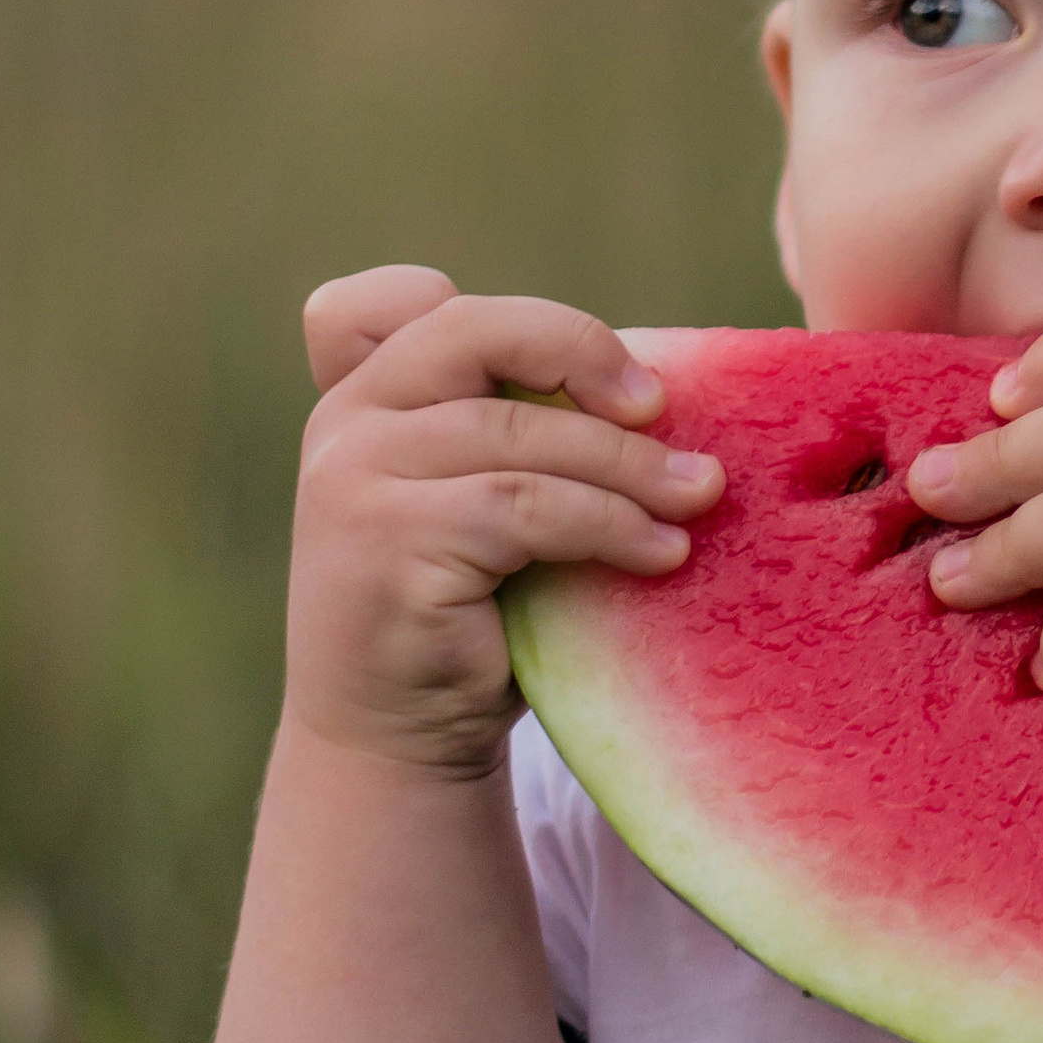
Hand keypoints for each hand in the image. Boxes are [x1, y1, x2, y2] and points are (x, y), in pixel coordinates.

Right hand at [285, 266, 724, 774]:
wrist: (395, 742)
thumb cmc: (465, 615)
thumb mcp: (480, 502)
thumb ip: (517, 432)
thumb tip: (666, 388)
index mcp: (361, 398)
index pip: (388, 300)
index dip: (494, 313)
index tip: (607, 376)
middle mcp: (344, 424)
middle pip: (472, 331)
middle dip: (582, 353)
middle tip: (664, 407)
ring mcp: (353, 480)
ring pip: (518, 432)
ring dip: (627, 463)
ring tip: (699, 496)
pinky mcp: (387, 543)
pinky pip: (526, 506)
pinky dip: (609, 522)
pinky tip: (662, 551)